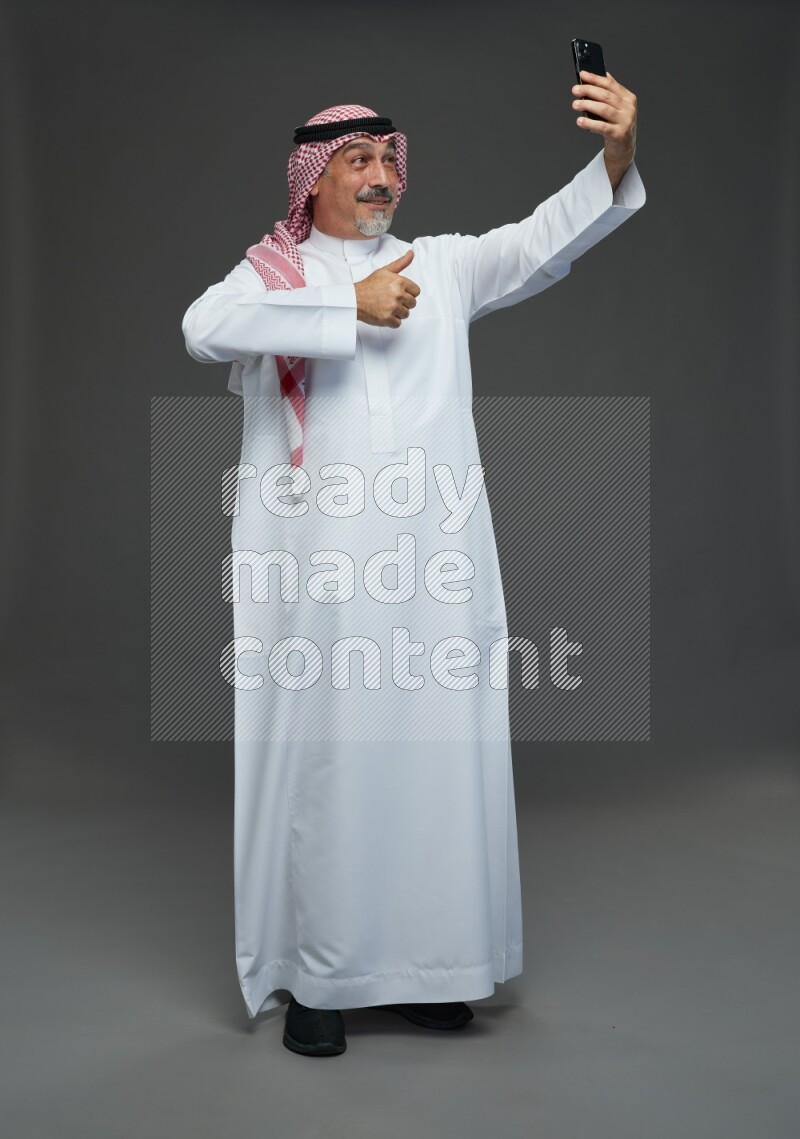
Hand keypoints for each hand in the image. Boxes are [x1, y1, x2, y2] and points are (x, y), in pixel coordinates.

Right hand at [354, 249, 420, 328]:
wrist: (355, 298)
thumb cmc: (369, 285)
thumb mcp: (385, 271)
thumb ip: (401, 263)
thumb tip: (411, 253)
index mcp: (399, 282)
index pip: (416, 291)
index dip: (408, 293)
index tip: (400, 293)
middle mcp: (397, 294)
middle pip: (413, 303)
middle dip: (404, 303)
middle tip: (392, 300)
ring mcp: (392, 307)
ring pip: (406, 314)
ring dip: (398, 312)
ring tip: (387, 307)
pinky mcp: (387, 318)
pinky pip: (398, 323)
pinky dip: (392, 321)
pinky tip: (385, 314)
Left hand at [572, 70, 637, 189]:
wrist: (624, 149)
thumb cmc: (618, 126)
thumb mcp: (618, 108)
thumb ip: (612, 92)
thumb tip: (602, 75)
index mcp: (628, 98)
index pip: (610, 84)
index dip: (595, 78)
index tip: (582, 75)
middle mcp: (629, 108)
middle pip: (606, 96)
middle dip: (589, 91)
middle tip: (575, 90)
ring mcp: (625, 121)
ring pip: (604, 109)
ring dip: (587, 105)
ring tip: (575, 104)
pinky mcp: (619, 134)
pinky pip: (602, 126)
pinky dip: (590, 123)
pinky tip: (580, 120)